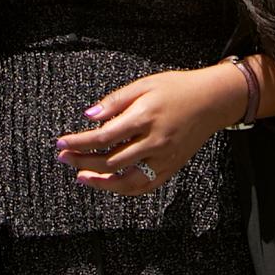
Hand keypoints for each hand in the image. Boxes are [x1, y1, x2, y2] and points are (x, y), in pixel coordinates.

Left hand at [56, 64, 246, 196]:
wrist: (212, 101)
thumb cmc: (177, 89)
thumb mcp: (144, 84)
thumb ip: (115, 101)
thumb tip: (89, 116)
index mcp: (145, 117)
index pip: (103, 137)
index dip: (79, 142)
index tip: (62, 142)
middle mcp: (154, 142)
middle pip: (110, 160)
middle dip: (82, 161)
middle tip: (64, 158)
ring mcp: (163, 159)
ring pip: (126, 180)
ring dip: (100, 182)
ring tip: (82, 177)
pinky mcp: (171, 168)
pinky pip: (144, 186)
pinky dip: (123, 189)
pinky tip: (108, 183)